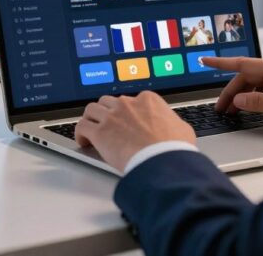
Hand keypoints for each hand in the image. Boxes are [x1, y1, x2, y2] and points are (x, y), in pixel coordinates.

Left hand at [75, 91, 194, 172]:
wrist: (164, 161)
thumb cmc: (174, 149)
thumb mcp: (182, 129)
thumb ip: (172, 122)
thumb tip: (173, 126)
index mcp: (147, 100)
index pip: (131, 100)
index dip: (127, 112)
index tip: (125, 120)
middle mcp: (127, 104)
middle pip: (109, 102)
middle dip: (108, 113)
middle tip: (108, 124)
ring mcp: (112, 117)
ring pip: (92, 110)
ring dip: (91, 119)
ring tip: (92, 129)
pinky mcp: (100, 133)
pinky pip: (82, 127)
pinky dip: (80, 133)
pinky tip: (84, 141)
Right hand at [200, 55, 262, 125]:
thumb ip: (260, 103)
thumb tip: (240, 99)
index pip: (243, 64)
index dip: (221, 63)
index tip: (204, 60)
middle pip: (251, 74)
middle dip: (234, 90)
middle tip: (223, 108)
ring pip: (261, 79)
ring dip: (247, 92)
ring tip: (237, 109)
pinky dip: (261, 91)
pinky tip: (258, 102)